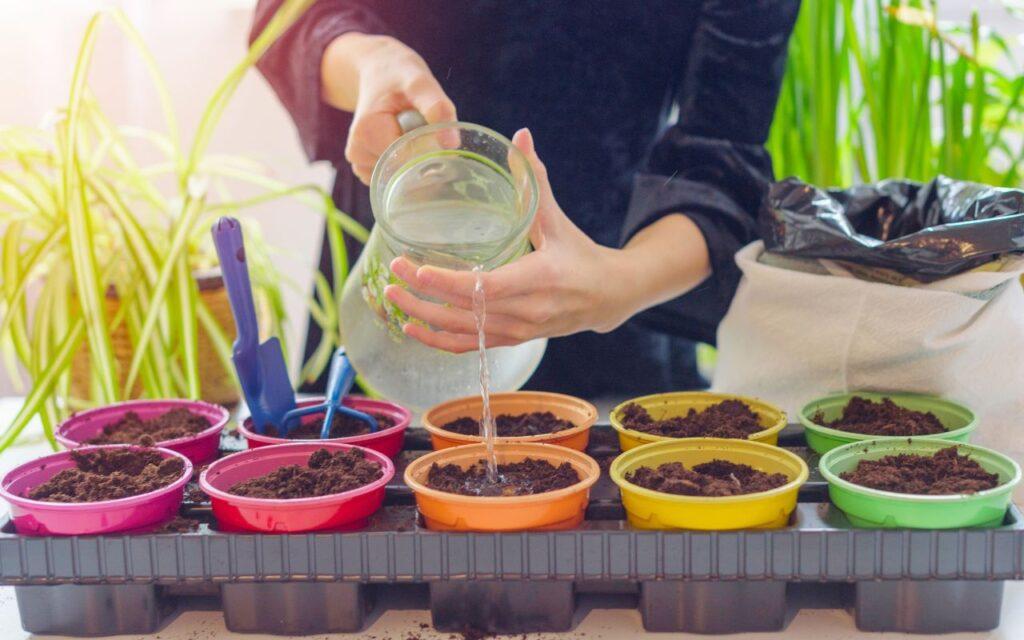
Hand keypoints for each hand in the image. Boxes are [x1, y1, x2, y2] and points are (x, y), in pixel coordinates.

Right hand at [321, 33, 455, 182]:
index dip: (427, 151)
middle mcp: (357, 152)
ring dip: (413, 158)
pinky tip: (401, 140)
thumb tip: (452, 143)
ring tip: (407, 128)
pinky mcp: (365, 167)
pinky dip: (404, 162)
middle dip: (420, 156)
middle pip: (403, 172)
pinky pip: (394, 177)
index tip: (430, 129)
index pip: (407, 162)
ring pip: (400, 177)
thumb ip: (436, 109)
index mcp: (366, 134)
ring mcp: (359, 163)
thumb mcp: (420, 83)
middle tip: (420, 125)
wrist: (379, 71)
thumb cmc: (399, 75)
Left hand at [383, 128, 638, 352]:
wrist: (608, 297)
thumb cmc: (580, 253)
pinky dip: (439, 341)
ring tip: (393, 298)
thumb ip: (534, 180)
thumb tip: (520, 136)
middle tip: (392, 276)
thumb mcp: (558, 219)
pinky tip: (413, 328)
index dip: (449, 283)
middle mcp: (528, 311)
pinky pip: (470, 347)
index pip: (488, 288)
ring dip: (424, 320)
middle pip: (467, 312)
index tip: (417, 270)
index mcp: (540, 278)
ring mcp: (519, 330)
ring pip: (464, 334)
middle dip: (424, 297)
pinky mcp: (512, 340)